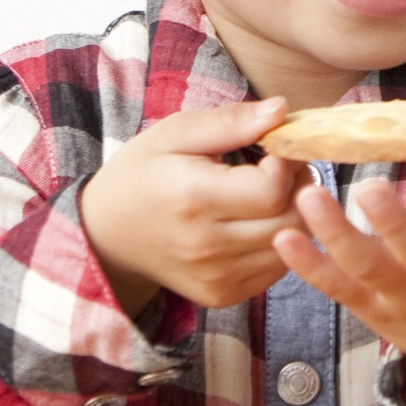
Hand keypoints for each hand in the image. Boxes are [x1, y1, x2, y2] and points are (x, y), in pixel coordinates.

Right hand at [81, 98, 309, 315]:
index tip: (273, 148)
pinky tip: (257, 220)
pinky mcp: (223, 295)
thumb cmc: (141, 173)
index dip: (286, 164)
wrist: (106, 234)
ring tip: (269, 191)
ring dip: (294, 215)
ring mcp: (216, 277)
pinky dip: (280, 242)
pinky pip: (277, 270)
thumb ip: (230, 121)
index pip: (272, 189)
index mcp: (193, 198)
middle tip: (282, 167)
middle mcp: (207, 246)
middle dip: (300, 188)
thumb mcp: (174, 132)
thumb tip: (282, 110)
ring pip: (292, 248)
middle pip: (291, 222)